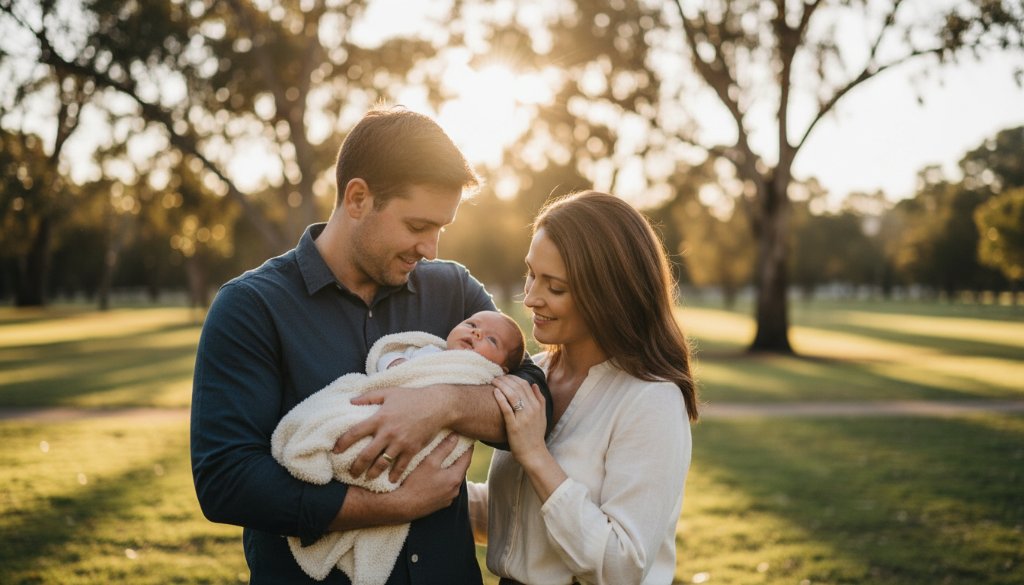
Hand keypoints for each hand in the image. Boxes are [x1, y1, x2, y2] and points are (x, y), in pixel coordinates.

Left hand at [333, 385, 449, 481]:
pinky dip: (394, 475)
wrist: (438, 405)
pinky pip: (400, 466)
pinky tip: (389, 480)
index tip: (335, 451)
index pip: (355, 433)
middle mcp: (388, 432)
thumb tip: (350, 400)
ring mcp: (401, 443)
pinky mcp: (413, 449)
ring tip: (367, 478)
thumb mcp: (389, 392)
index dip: (342, 443)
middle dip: (356, 467)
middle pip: (366, 455)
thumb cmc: (412, 397)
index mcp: (379, 418)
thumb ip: (368, 396)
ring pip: (381, 464)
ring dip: (372, 473)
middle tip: (351, 473)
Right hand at [390, 433, 472, 519]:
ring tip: (444, 459)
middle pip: (460, 469)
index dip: (468, 447)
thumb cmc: (415, 483)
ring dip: (450, 469)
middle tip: (456, 446)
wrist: (403, 506)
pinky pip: (446, 488)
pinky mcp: (440, 504)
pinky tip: (435, 475)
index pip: (467, 458)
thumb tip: (455, 437)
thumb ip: (444, 448)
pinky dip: (444, 479)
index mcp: (455, 478)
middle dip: (458, 458)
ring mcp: (448, 498)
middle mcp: (455, 490)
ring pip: (453, 479)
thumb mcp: (429, 462)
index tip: (467, 438)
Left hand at [492, 375, 546, 465]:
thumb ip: (540, 399)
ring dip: (502, 385)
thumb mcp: (542, 416)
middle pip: (518, 387)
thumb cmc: (535, 435)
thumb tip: (534, 384)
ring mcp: (523, 418)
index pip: (525, 384)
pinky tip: (495, 392)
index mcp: (537, 405)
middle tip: (496, 377)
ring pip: (512, 395)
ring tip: (493, 381)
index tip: (505, 376)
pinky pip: (507, 409)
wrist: (533, 454)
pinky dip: (501, 398)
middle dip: (506, 379)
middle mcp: (531, 409)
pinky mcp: (514, 426)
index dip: (513, 377)